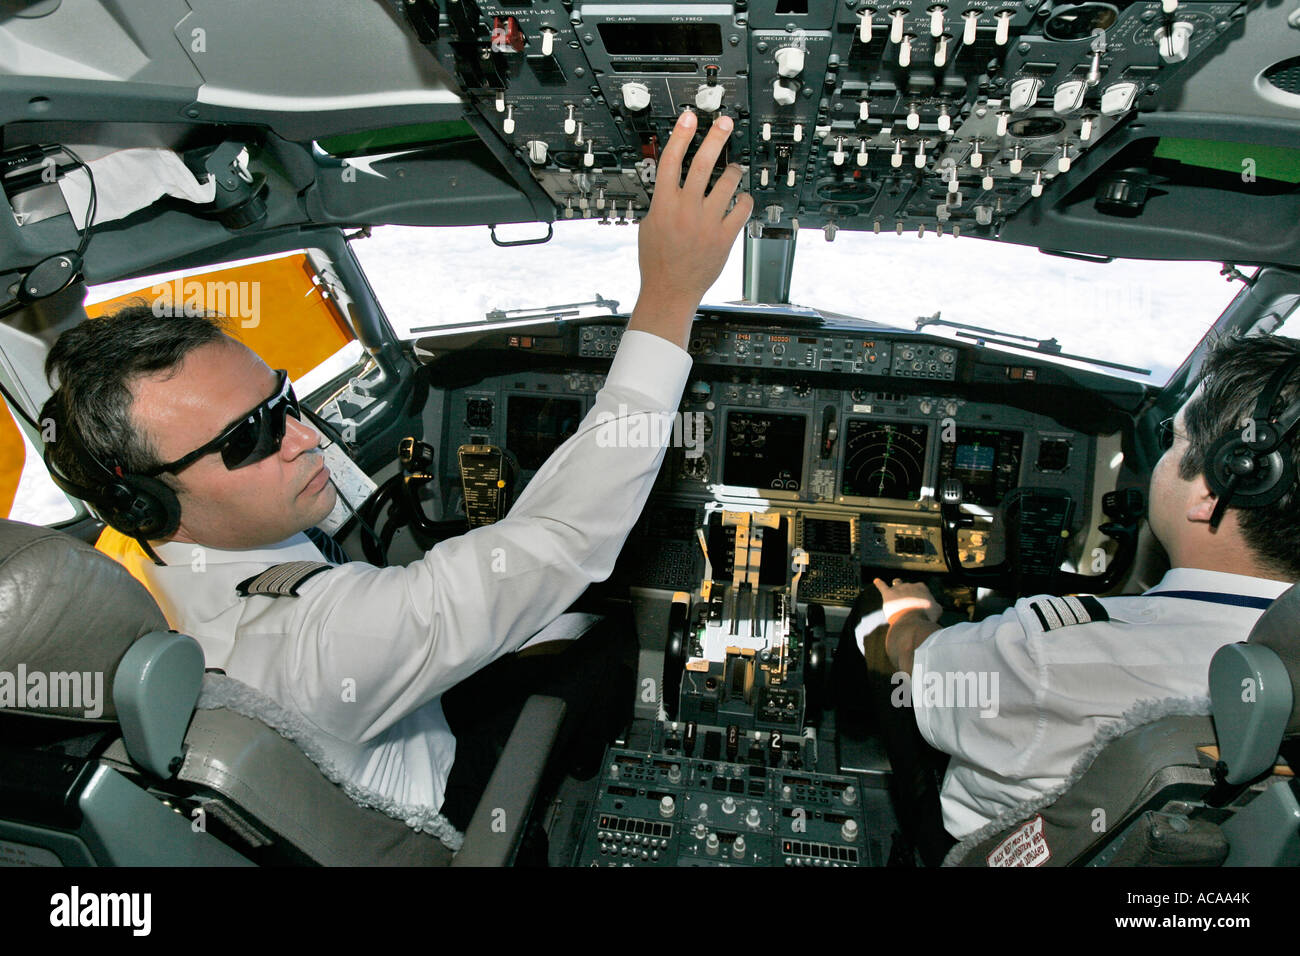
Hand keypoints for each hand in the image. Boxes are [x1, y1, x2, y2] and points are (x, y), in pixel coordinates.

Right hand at [636, 110, 752, 316]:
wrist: (670, 291)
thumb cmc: (657, 261)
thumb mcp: (648, 225)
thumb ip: (660, 201)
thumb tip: (669, 180)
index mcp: (663, 205)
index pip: (671, 160)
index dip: (680, 135)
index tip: (689, 118)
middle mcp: (686, 210)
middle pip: (702, 164)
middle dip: (715, 138)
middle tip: (724, 123)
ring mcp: (707, 223)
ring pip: (727, 183)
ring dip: (733, 170)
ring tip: (734, 168)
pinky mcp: (724, 237)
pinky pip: (741, 208)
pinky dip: (744, 199)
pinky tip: (741, 198)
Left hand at [873, 577, 941, 624]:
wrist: (912, 620)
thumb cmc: (926, 616)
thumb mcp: (937, 611)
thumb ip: (936, 606)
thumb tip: (935, 607)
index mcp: (922, 587)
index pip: (921, 588)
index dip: (921, 596)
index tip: (921, 604)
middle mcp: (910, 585)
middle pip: (909, 587)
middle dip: (909, 593)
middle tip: (910, 604)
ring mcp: (898, 589)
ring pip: (897, 583)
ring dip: (897, 585)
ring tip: (895, 589)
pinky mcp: (888, 594)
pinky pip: (882, 586)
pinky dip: (879, 583)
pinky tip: (876, 581)